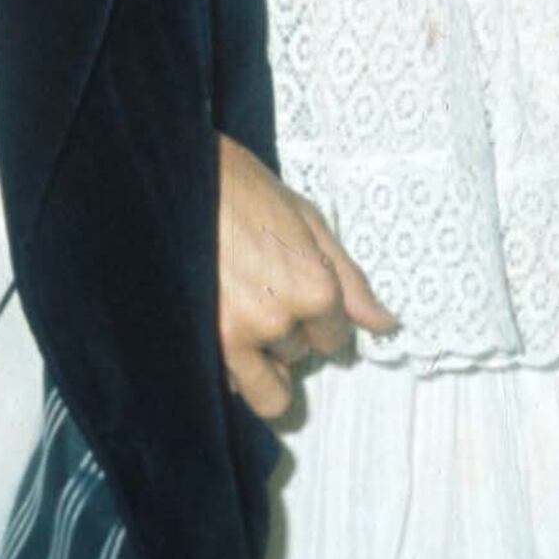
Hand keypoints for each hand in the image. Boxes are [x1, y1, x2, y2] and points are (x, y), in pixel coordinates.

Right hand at [215, 135, 392, 423]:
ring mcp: (233, 336)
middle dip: (288, 331)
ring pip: (264, 381)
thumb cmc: (241, 186)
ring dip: (259, 352)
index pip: (334, 338)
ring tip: (240, 305)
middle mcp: (277, 320)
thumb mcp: (306, 219)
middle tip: (264, 289)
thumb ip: (349, 279)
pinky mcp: (197, 343)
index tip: (297, 287)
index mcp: (313, 288)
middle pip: (298, 356)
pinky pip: (227, 382)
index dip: (320, 316)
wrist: (174, 176)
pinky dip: (228, 362)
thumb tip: (384, 325)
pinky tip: (218, 318)